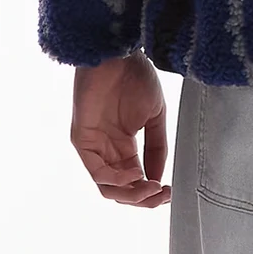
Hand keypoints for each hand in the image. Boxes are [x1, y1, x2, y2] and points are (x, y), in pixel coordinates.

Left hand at [70, 50, 171, 206]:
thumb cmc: (135, 77)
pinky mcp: (83, 141)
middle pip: (122, 190)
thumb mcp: (155, 116)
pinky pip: (97, 172)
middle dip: (143, 199)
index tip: (169, 192)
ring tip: (150, 188)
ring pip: (108, 187)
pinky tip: (134, 175)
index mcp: (125, 145)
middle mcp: (108, 151)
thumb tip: (158, 177)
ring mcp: (94, 147)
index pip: (136, 180)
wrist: (118, 54)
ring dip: (131, 194)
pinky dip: (116, 180)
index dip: (152, 192)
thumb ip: (156, 147)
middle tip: (161, 195)